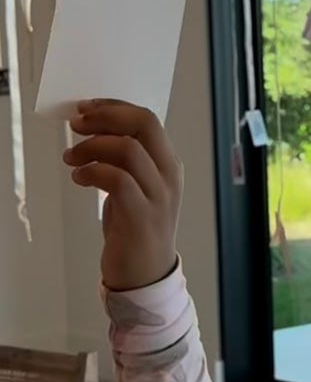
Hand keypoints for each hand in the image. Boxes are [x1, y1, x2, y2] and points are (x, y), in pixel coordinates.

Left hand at [64, 100, 182, 291]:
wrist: (145, 273)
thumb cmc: (135, 228)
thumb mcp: (136, 186)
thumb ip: (125, 160)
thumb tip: (93, 130)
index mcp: (168, 163)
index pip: (147, 119)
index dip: (113, 108)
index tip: (86, 109)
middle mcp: (168, 175)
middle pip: (144, 124)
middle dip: (104, 118)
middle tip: (76, 126)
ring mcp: (158, 195)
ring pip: (127, 149)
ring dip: (91, 147)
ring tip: (71, 159)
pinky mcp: (142, 215)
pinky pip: (116, 179)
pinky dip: (92, 172)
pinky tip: (79, 178)